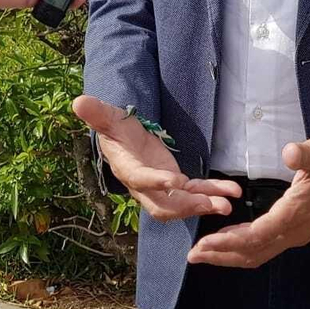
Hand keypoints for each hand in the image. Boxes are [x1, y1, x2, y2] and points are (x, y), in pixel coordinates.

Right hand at [73, 96, 240, 221]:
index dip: (157, 182)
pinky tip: (230, 192)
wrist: (126, 140)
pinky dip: (213, 192)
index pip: (141, 179)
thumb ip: (97, 113)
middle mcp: (145, 186)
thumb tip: (78, 101)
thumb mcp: (109, 118)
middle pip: (164, 204)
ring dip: (205, 204)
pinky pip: (197, 192)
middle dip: (187, 207)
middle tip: (211, 204)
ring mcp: (163, 188)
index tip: (175, 182)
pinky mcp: (177, 184)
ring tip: (226, 204)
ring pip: (183, 203)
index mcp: (128, 169)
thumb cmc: (117, 128)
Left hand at [186, 138, 309, 268]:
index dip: (228, 242)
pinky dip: (244, 248)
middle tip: (193, 255)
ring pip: (259, 253)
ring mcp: (296, 234)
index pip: (256, 236)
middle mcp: (293, 231)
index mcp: (294, 215)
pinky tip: (231, 241)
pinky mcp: (297, 231)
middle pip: (252, 253)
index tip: (203, 244)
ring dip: (231, 255)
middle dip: (222, 255)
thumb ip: (305, 154)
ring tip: (206, 253)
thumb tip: (289, 152)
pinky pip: (265, 247)